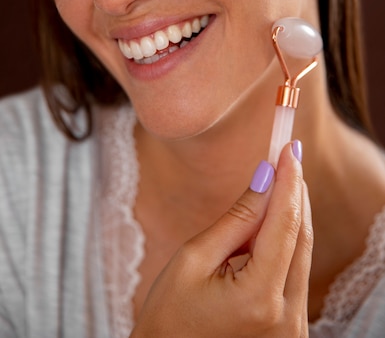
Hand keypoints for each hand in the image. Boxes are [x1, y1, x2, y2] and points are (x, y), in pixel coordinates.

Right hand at [130, 142, 312, 337]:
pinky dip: (284, 243)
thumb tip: (265, 177)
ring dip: (289, 216)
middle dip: (294, 193)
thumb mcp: (194, 258)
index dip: (288, 182)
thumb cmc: (168, 316)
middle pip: (300, 237)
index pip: (284, 225)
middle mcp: (286, 318)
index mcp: (258, 298)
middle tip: (287, 155)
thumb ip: (236, 219)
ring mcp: (292, 329)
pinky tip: (269, 220)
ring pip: (300, 254)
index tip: (287, 148)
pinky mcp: (290, 330)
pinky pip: (294, 273)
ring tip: (275, 181)